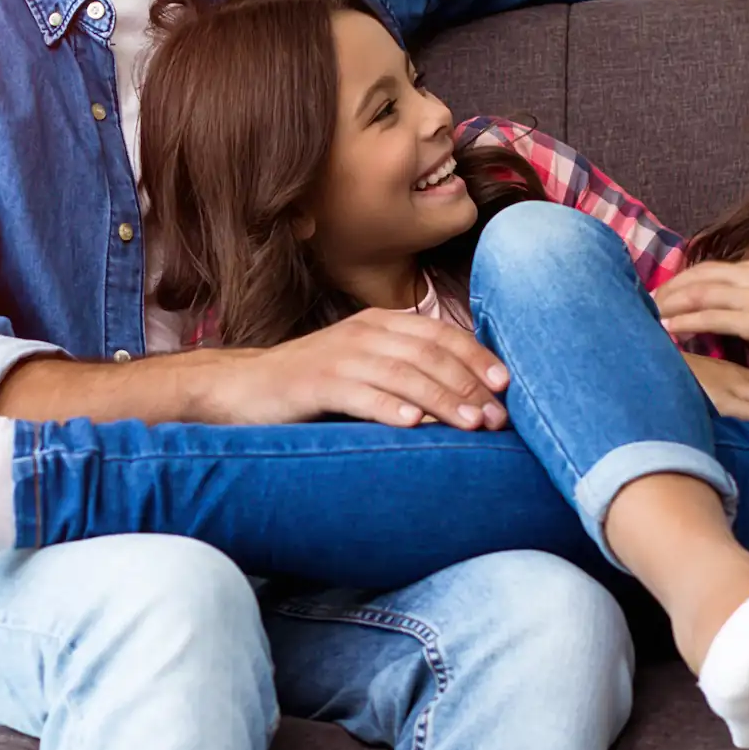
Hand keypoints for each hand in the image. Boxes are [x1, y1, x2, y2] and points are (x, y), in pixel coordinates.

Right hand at [204, 308, 510, 429]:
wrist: (243, 387)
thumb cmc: (312, 384)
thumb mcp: (363, 368)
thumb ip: (405, 372)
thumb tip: (465, 398)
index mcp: (379, 324)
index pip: (440, 334)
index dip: (476, 357)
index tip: (505, 385)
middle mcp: (363, 333)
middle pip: (428, 355)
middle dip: (468, 386)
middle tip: (497, 418)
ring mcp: (338, 356)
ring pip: (402, 374)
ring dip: (442, 399)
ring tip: (470, 425)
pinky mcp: (314, 382)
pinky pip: (359, 394)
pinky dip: (389, 408)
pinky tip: (413, 425)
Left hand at [655, 251, 748, 365]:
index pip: (716, 267)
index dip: (687, 277)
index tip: (668, 289)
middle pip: (700, 275)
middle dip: (670, 288)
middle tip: (647, 300)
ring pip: (699, 294)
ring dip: (669, 304)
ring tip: (648, 314)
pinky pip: (710, 318)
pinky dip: (684, 322)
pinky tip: (667, 329)